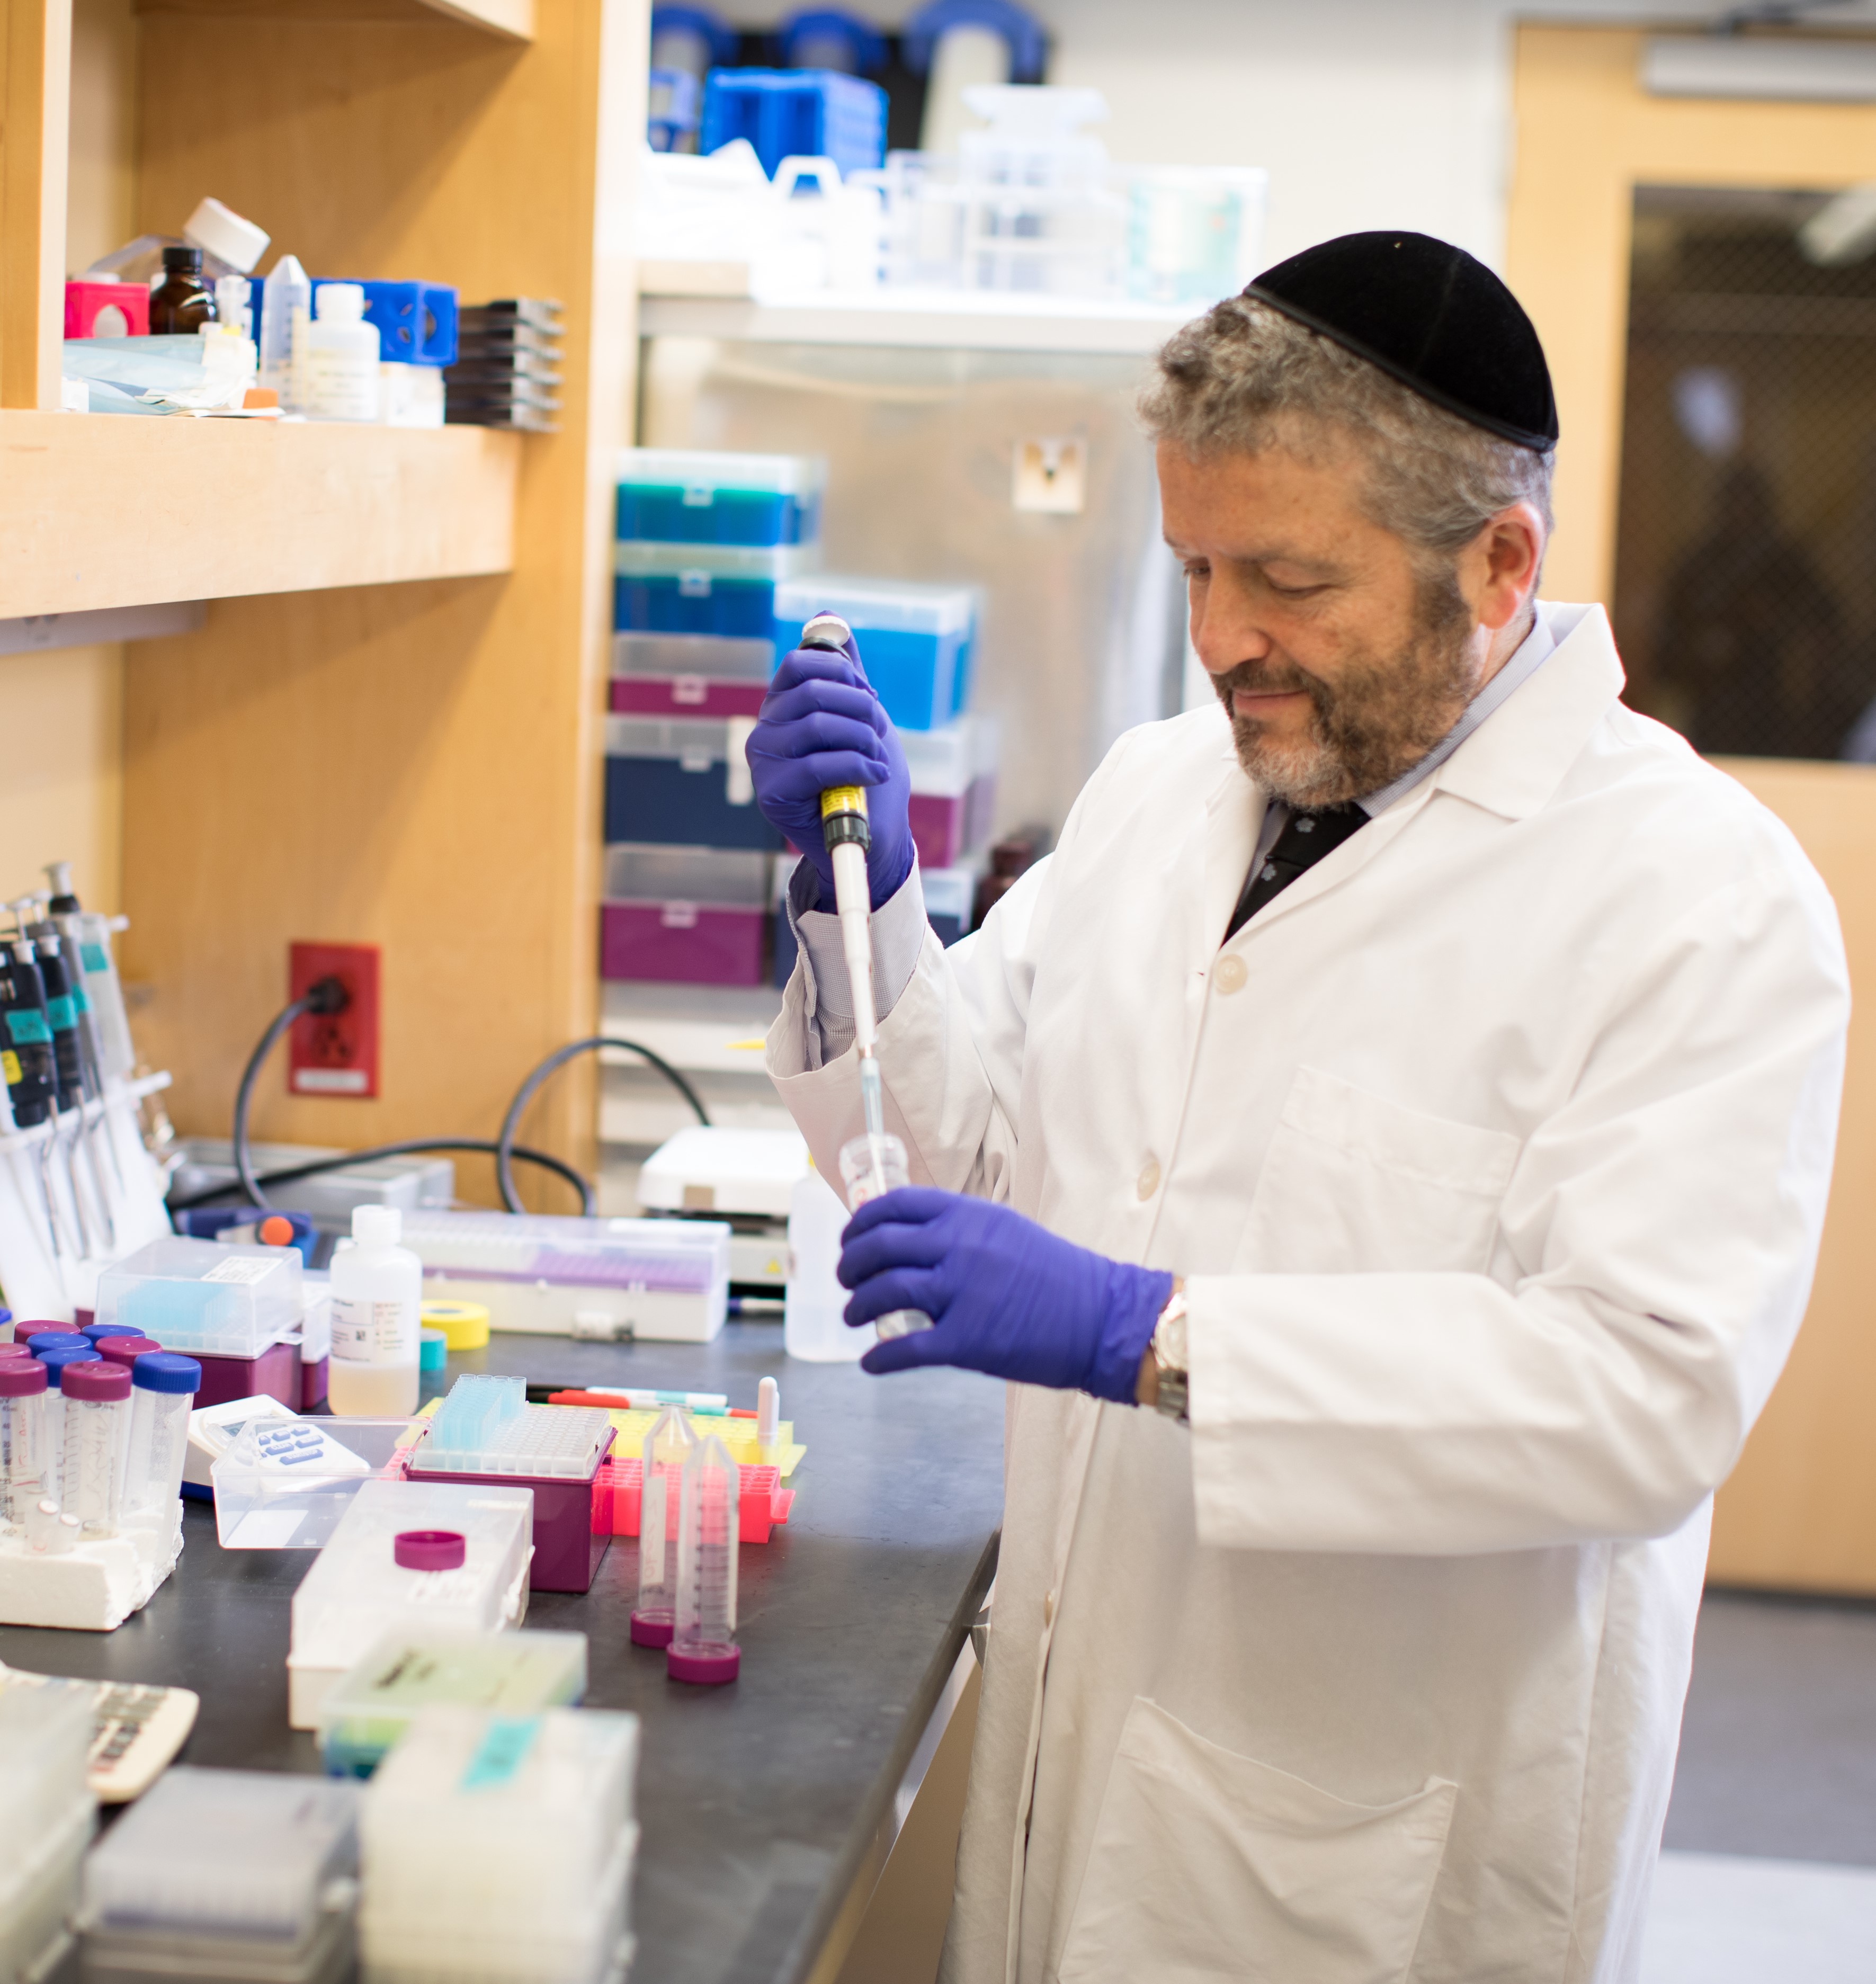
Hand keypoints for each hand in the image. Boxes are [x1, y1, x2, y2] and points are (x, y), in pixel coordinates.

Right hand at [745, 634, 912, 906]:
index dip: (842, 671)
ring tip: (879, 759)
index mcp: (781, 706)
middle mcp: (764, 730)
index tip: (869, 696)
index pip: (799, 663)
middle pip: (813, 690)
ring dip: (863, 739)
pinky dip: (858, 766)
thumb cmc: (866, 777)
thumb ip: (845, 672)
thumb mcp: (861, 717)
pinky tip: (876, 775)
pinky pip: (818, 764)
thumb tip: (829, 617)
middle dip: (860, 707)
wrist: (873, 837)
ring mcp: (763, 762)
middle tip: (878, 731)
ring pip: (818, 725)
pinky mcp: (772, 793)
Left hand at [838, 1188, 1172, 1400]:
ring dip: (857, 1308)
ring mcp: (963, 1293)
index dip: (860, 1223)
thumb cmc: (1057, 1275)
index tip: (850, 1239)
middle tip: (846, 1280)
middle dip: (850, 1265)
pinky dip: (879, 1359)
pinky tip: (871, 1363)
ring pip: (883, 1293)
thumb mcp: (1006, 1231)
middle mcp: (960, 1246)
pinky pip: (905, 1349)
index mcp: (969, 1214)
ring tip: (853, 1317)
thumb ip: (960, 1229)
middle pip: (878, 1247)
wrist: (1103, 1318)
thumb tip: (910, 1237)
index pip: (894, 1205)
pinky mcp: (968, 1342)